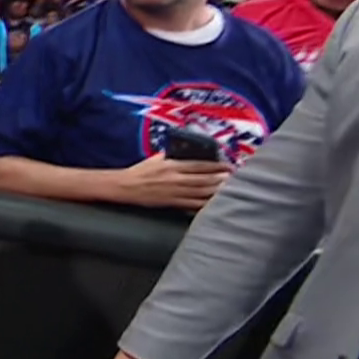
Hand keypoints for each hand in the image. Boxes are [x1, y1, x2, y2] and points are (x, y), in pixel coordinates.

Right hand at [110, 153, 230, 211]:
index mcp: (172, 165)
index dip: (216, 166)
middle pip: (204, 179)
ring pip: (200, 192)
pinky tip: (213, 204)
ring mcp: (174, 192)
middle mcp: (175, 179)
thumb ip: (171, 156)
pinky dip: (203, 205)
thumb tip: (185, 153)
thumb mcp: (155, 159)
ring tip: (229, 189)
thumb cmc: (138, 172)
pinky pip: (191, 205)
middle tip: (235, 179)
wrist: (124, 186)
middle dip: (221, 179)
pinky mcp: (171, 203)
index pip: (199, 165)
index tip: (228, 166)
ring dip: (216, 191)